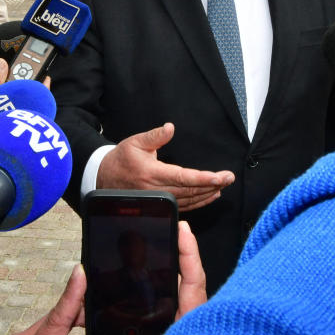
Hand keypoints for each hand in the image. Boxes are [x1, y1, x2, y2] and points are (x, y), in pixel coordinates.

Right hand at [97, 123, 232, 210]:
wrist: (104, 178)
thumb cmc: (121, 158)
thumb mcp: (135, 142)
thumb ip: (155, 136)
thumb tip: (170, 128)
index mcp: (153, 174)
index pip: (184, 178)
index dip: (203, 179)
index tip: (220, 176)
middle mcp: (157, 190)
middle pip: (191, 191)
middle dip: (212, 185)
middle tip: (229, 178)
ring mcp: (159, 200)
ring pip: (189, 201)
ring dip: (208, 194)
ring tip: (224, 185)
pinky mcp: (160, 205)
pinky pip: (183, 206)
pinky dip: (199, 202)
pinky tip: (210, 196)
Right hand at [137, 221, 205, 334]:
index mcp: (196, 319)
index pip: (194, 278)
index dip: (189, 251)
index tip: (183, 228)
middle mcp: (189, 320)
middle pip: (180, 281)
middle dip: (170, 257)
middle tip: (156, 233)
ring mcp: (180, 328)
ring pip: (165, 299)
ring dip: (150, 283)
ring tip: (133, 260)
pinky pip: (152, 319)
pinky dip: (137, 310)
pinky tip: (115, 306)